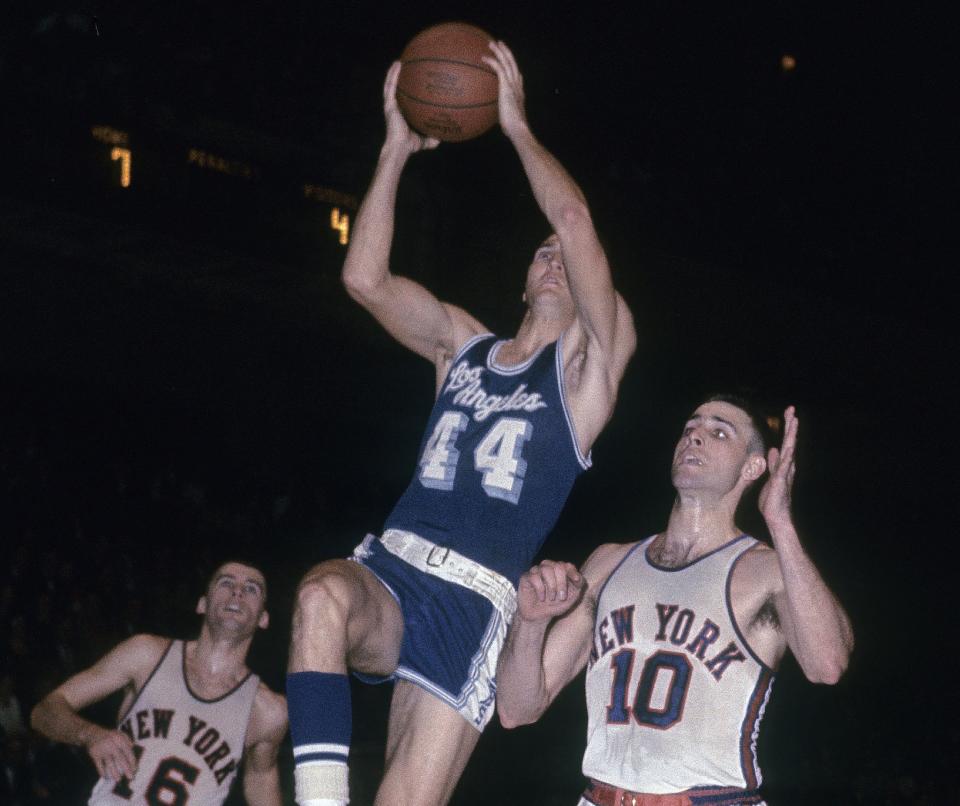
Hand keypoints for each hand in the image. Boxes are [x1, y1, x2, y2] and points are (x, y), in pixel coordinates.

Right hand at [84, 726, 137, 781]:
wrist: (92, 734)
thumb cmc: (109, 736)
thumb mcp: (119, 733)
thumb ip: (127, 740)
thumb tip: (133, 747)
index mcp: (119, 739)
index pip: (128, 751)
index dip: (132, 760)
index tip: (135, 769)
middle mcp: (112, 745)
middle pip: (120, 758)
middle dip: (126, 769)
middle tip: (130, 777)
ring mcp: (102, 750)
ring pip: (109, 763)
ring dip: (114, 772)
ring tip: (118, 779)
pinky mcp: (94, 754)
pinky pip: (99, 765)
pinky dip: (101, 771)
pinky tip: (105, 776)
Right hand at [383, 61, 439, 153]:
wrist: (401, 148)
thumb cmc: (411, 145)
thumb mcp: (427, 139)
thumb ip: (435, 136)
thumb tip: (447, 135)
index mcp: (404, 112)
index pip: (406, 98)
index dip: (409, 89)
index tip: (417, 79)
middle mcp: (397, 107)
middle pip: (399, 89)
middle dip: (402, 78)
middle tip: (409, 66)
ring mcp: (392, 104)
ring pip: (392, 84)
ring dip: (394, 72)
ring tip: (400, 60)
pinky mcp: (389, 104)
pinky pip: (390, 86)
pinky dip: (393, 75)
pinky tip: (398, 64)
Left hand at [482, 41, 527, 137]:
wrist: (517, 128)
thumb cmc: (512, 129)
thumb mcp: (507, 120)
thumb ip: (503, 115)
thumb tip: (498, 121)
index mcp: (519, 93)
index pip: (517, 76)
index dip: (513, 67)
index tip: (507, 61)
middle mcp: (518, 86)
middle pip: (513, 64)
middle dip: (506, 52)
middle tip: (499, 44)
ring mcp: (513, 85)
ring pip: (507, 62)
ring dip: (499, 51)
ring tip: (492, 43)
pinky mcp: (507, 86)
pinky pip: (499, 69)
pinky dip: (492, 61)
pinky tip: (484, 57)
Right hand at [517, 560, 584, 621]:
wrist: (538, 617)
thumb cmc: (555, 606)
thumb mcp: (571, 599)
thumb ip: (577, 587)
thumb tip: (578, 578)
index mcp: (560, 572)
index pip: (568, 565)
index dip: (572, 572)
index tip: (576, 582)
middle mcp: (548, 568)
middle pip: (558, 566)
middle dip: (562, 582)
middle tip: (562, 597)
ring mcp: (537, 571)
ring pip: (546, 569)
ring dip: (551, 586)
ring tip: (551, 598)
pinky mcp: (526, 577)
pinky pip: (534, 576)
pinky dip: (540, 589)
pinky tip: (541, 598)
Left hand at [759, 405, 797, 528]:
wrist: (776, 517)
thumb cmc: (773, 499)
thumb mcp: (771, 477)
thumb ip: (773, 464)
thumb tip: (774, 450)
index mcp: (784, 465)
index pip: (786, 442)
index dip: (787, 429)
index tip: (789, 414)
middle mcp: (787, 466)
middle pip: (790, 442)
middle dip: (791, 426)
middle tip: (792, 409)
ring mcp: (785, 473)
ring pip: (790, 450)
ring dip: (791, 436)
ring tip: (794, 421)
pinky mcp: (780, 481)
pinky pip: (784, 466)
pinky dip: (786, 456)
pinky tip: (787, 446)